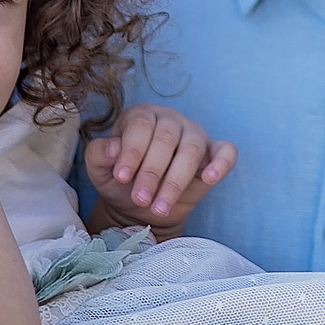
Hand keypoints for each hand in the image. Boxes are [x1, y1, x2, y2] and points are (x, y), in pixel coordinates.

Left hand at [84, 104, 235, 233]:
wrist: (141, 207)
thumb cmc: (122, 181)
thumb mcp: (100, 170)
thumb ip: (98, 155)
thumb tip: (113, 148)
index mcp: (141, 116)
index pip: (141, 125)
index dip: (132, 151)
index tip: (122, 178)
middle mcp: (170, 120)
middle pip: (166, 138)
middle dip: (152, 172)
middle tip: (140, 200)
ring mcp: (195, 134)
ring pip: (192, 148)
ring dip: (176, 180)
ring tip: (160, 208)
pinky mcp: (214, 153)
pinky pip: (226, 151)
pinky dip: (221, 162)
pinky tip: (210, 178)